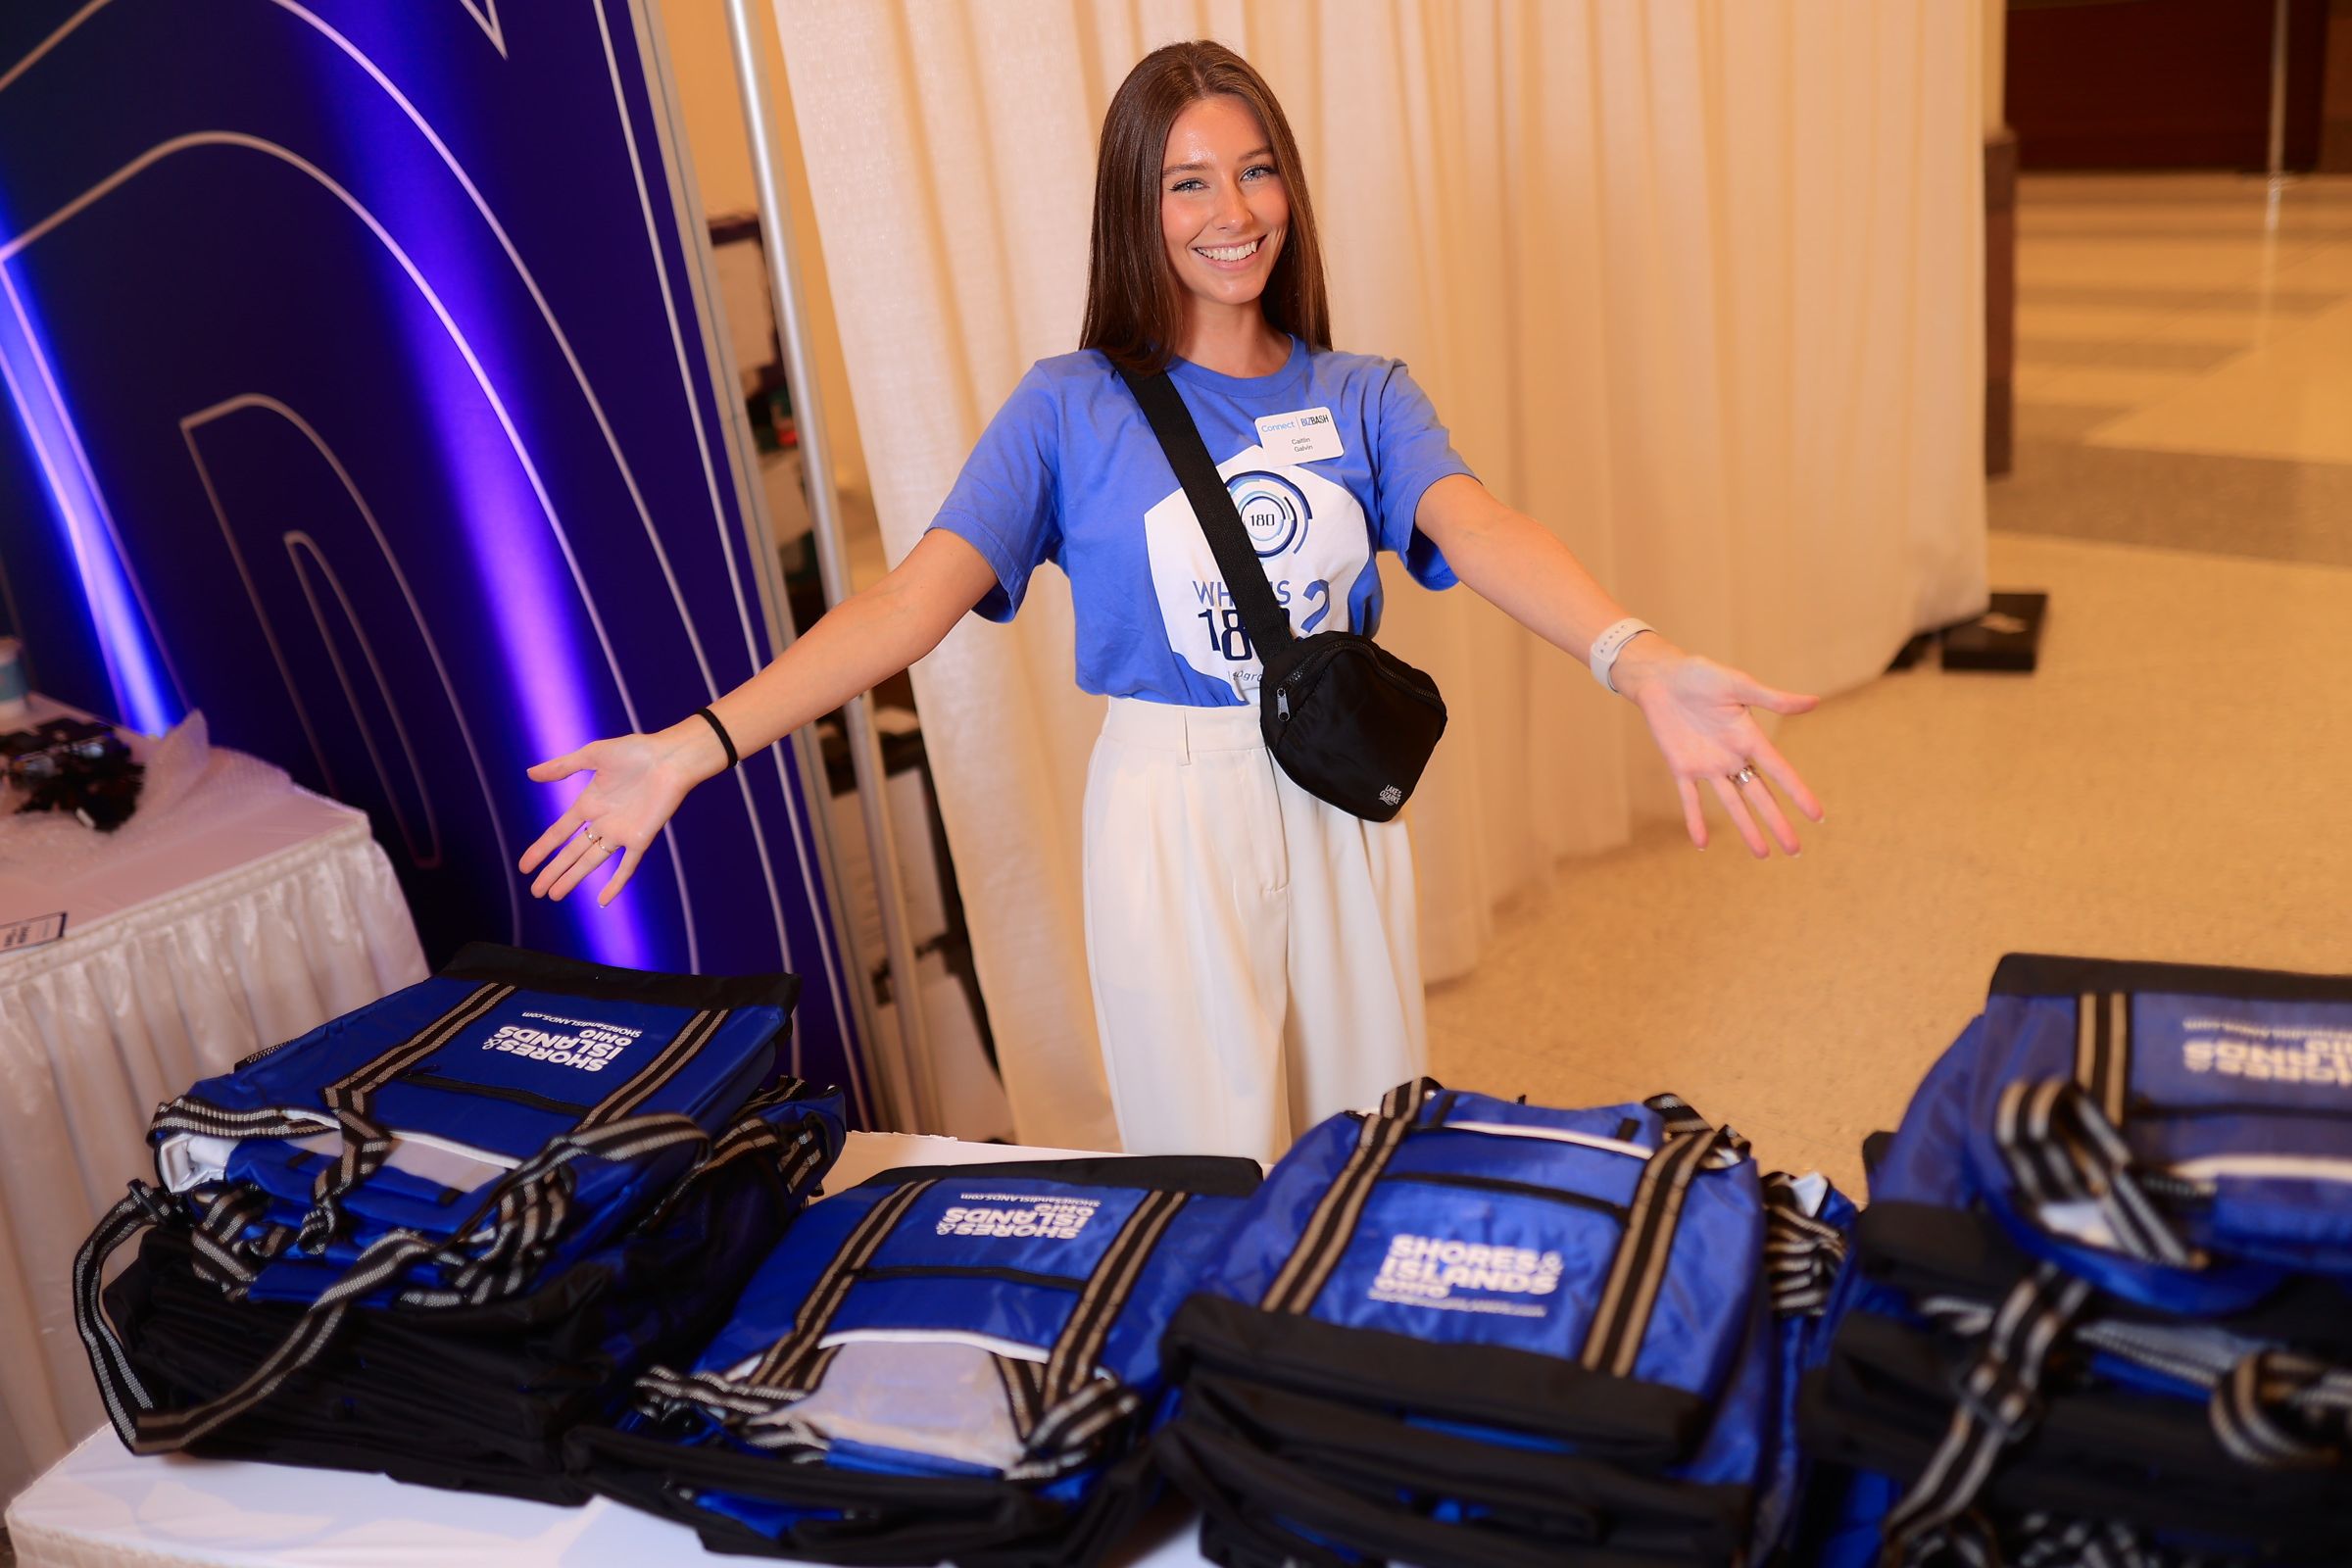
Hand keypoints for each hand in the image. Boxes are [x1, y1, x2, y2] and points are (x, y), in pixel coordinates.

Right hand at [517, 730, 703, 905]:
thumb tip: (529, 773)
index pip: (558, 833)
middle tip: (535, 892)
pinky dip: (616, 883)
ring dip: (572, 879)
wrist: (671, 758)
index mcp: (589, 803)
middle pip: (571, 853)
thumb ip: (563, 766)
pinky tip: (603, 900)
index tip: (524, 867)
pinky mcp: (641, 838)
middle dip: (553, 872)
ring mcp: (621, 832)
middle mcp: (602, 822)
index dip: (541, 850)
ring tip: (553, 895)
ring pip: (591, 862)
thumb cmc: (636, 751)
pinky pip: (627, 866)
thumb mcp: (594, 755)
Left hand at [1610, 639, 1824, 857]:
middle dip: (1777, 822)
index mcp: (1749, 737)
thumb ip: (1772, 699)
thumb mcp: (1738, 684)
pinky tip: (1702, 843)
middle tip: (1795, 850)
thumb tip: (1814, 702)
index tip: (1817, 816)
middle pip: (1759, 795)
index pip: (1780, 771)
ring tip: (1763, 854)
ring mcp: (1708, 765)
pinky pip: (1690, 799)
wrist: (1662, 677)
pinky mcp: (1681, 767)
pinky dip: (1695, 820)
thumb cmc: (1701, 676)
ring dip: (1747, 828)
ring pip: (1732, 803)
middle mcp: (1732, 756)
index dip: (1798, 793)